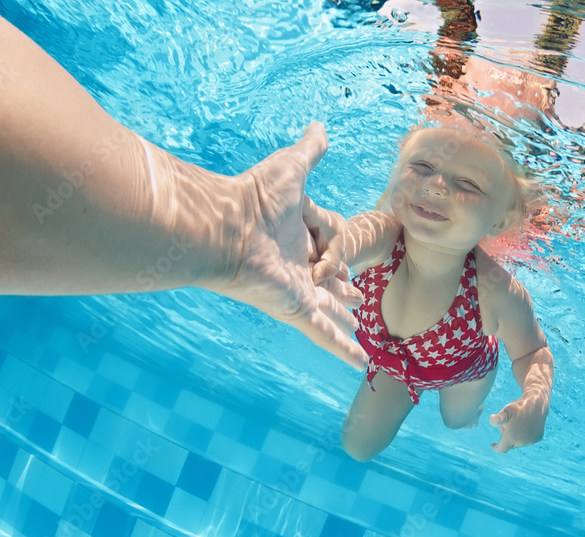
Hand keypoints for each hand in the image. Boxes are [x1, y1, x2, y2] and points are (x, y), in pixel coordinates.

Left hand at [221, 123, 366, 368]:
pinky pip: (324, 334)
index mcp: (297, 233)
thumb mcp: (291, 168)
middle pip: (329, 277)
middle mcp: (297, 263)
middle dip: (343, 288)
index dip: (337, 237)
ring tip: (360, 325)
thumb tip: (320, 125)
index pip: (330, 238)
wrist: (225, 227)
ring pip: (328, 309)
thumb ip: (309, 150)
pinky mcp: (295, 308)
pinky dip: (342, 349)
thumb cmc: (252, 197)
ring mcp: (297, 289)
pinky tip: (359, 363)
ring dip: (344, 319)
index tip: (339, 236)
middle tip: (359, 298)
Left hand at [489, 396, 546, 452]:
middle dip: (507, 437)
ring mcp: (531, 441)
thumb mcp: (506, 411)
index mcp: (512, 438)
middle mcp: (522, 442)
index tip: (492, 446)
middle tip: (509, 423)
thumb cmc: (518, 407)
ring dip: (516, 437)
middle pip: (510, 444)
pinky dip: (524, 435)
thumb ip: (497, 419)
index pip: (502, 449)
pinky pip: (528, 440)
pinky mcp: (538, 438)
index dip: (496, 448)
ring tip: (517, 423)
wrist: (536, 403)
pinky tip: (525, 425)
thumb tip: (491, 419)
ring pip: (519, 442)